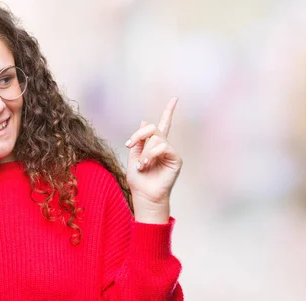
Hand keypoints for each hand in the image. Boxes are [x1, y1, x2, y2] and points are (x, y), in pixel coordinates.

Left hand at [125, 98, 182, 222]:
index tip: (175, 99)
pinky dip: (151, 155)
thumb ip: (138, 141)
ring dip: (144, 152)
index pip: (163, 125)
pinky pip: (163, 147)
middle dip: (139, 135)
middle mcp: (164, 147)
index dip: (169, 112)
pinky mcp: (176, 159)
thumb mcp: (133, 157)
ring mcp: (171, 153)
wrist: (144, 197)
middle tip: (129, 145)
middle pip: (154, 128)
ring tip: (142, 165)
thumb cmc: (138, 181)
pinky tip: (146, 165)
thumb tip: (143, 121)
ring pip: (156, 138)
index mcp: (154, 146)